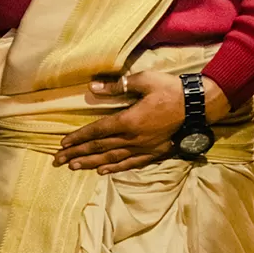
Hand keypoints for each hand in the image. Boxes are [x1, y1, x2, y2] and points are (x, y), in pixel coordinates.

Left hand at [53, 71, 227, 175]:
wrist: (194, 106)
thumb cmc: (168, 89)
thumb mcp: (143, 80)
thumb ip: (117, 86)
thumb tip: (93, 87)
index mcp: (128, 120)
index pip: (97, 131)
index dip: (79, 138)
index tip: (63, 144)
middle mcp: (132, 138)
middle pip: (100, 148)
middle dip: (78, 154)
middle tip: (58, 161)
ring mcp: (142, 148)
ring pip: (112, 159)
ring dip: (91, 163)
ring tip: (74, 167)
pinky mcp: (152, 153)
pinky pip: (130, 164)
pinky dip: (115, 168)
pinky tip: (103, 171)